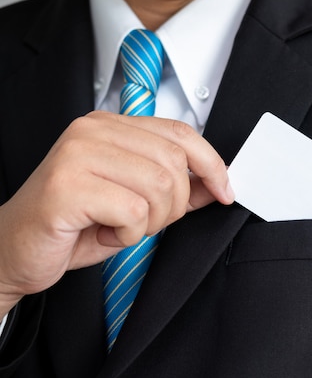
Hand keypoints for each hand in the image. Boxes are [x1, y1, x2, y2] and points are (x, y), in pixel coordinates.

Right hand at [0, 111, 233, 314]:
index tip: (225, 191)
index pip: (180, 132)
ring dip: (152, 221)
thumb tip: (217, 184)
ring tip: (124, 227)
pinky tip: (107, 234)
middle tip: (150, 222)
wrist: (13, 251)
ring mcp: (77, 155)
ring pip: (158, 185)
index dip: (211, 163)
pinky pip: (133, 212)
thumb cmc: (74, 224)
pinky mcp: (67, 186)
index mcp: (110, 126)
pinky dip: (130, 235)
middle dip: (175, 204)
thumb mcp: (135, 202)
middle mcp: (91, 131)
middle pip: (173, 161)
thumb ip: (175, 188)